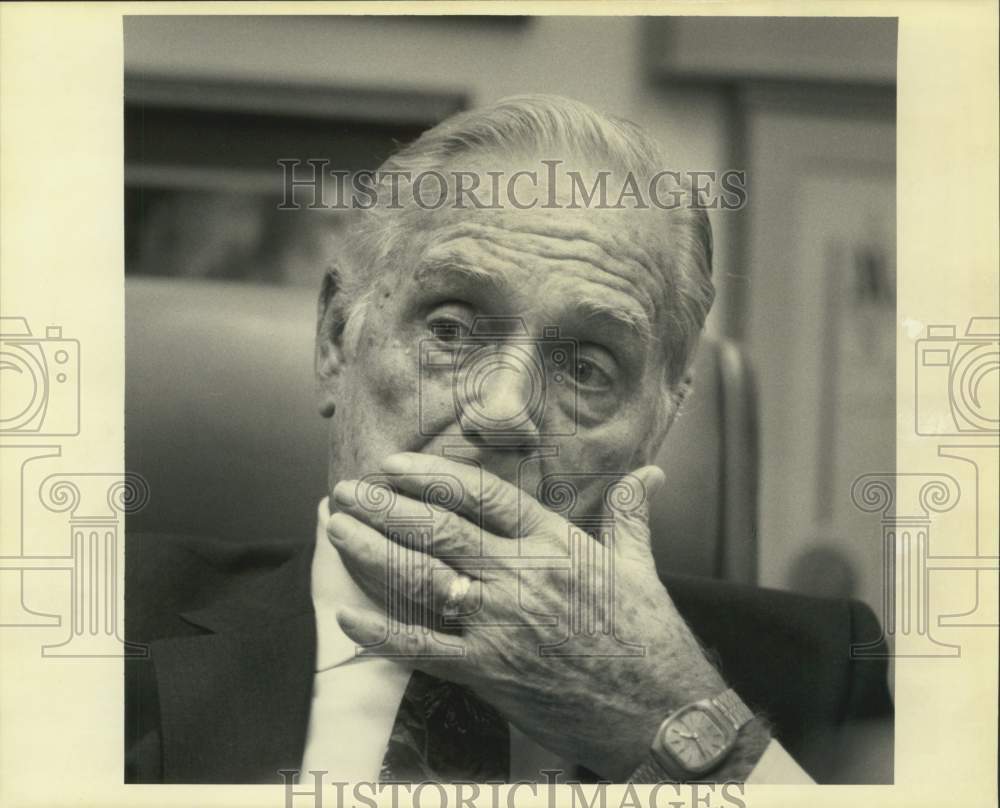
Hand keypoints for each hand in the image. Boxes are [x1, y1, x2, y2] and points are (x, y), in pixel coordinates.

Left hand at [327, 452, 748, 779]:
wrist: (659, 714)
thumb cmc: (648, 638)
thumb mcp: (640, 567)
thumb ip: (630, 514)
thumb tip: (649, 475)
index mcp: (555, 544)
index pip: (483, 495)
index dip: (433, 475)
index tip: (395, 464)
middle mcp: (521, 577)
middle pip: (439, 530)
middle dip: (386, 507)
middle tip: (346, 491)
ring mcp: (500, 624)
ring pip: (423, 579)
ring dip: (373, 552)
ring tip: (337, 530)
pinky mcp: (489, 672)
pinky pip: (424, 648)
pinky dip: (384, 634)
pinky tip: (349, 617)